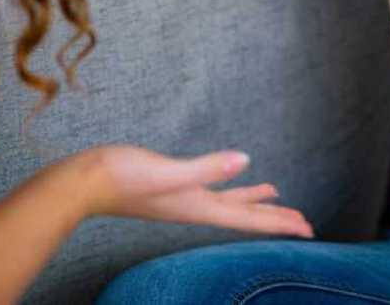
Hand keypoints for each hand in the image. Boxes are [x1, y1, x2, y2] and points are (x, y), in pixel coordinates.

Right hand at [72, 145, 314, 237]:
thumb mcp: (167, 170)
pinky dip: (229, 188)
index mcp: (198, 205)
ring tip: (277, 196)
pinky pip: (211, 192)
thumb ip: (206, 168)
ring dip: (254, 202)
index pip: (248, 218)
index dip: (279, 222)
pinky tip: (229, 177)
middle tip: (305, 223)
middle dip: (275, 218)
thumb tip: (245, 161)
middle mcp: (193, 206)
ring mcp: (181, 199)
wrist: (81, 182)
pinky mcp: (170, 188)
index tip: (308, 228)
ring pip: (229, 204)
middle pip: (244, 215)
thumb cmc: (120, 176)